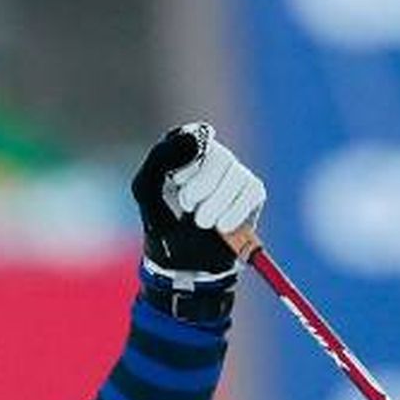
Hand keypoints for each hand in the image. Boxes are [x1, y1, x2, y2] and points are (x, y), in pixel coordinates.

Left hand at [132, 122, 264, 277]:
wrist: (182, 264)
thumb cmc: (162, 223)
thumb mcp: (146, 190)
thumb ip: (160, 157)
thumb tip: (195, 135)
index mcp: (186, 148)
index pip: (195, 135)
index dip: (185, 163)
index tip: (175, 183)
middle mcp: (214, 155)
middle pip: (217, 158)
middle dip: (198, 190)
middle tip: (187, 208)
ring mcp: (236, 172)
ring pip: (234, 178)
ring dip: (213, 207)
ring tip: (201, 222)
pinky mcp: (253, 191)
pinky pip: (249, 194)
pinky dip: (232, 215)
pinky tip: (221, 227)